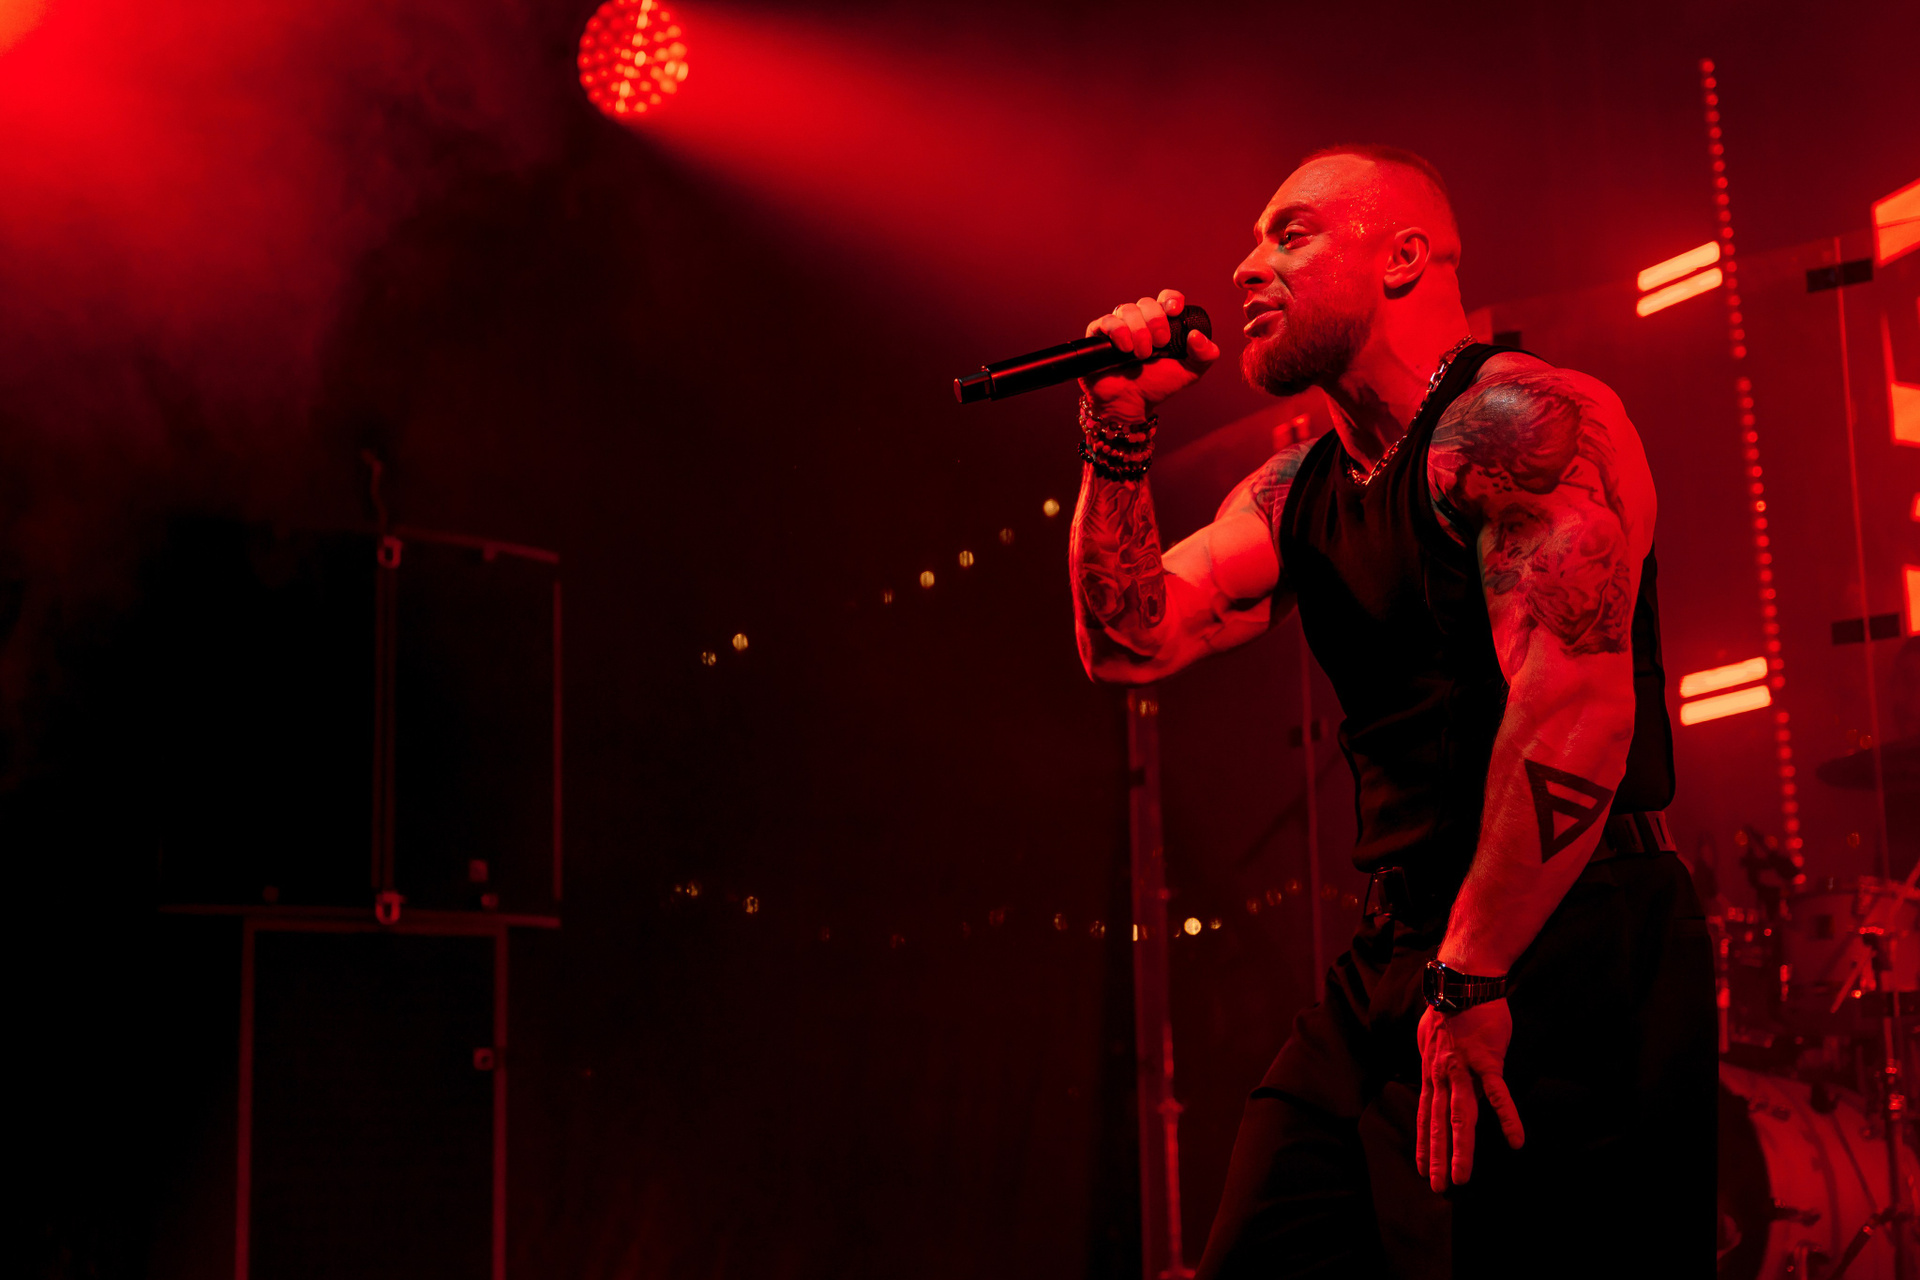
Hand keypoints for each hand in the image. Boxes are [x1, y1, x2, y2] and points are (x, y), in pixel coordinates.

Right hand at [1080, 289, 1219, 421]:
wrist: (1131, 403)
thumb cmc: (1158, 386)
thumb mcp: (1190, 372)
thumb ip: (1205, 355)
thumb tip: (1197, 335)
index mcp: (1161, 322)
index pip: (1166, 298)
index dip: (1171, 299)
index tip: (1174, 311)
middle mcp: (1139, 320)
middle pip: (1146, 302)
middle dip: (1156, 321)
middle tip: (1160, 344)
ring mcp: (1118, 326)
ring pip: (1127, 309)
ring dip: (1138, 331)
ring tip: (1141, 355)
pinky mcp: (1098, 335)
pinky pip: (1107, 321)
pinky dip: (1118, 332)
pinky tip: (1125, 349)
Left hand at [1415, 998, 1524, 1192]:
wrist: (1464, 980)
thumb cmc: (1450, 1008)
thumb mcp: (1430, 1039)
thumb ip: (1435, 1064)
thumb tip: (1435, 1078)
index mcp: (1431, 1072)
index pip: (1425, 1115)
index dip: (1423, 1143)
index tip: (1421, 1168)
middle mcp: (1442, 1075)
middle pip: (1439, 1123)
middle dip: (1437, 1156)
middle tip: (1437, 1186)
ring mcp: (1463, 1069)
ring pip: (1462, 1116)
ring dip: (1461, 1148)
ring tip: (1462, 1176)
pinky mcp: (1487, 1060)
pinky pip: (1497, 1094)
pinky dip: (1506, 1117)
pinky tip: (1515, 1140)